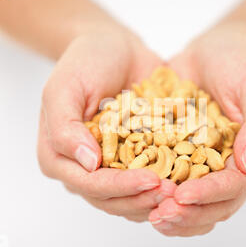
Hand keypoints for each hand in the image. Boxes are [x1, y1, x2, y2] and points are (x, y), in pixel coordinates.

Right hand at [38, 27, 172, 221]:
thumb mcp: (64, 87)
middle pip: (111, 199)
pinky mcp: (133, 160)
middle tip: (173, 192)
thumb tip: (87, 163)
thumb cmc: (84, 62)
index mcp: (58, 157)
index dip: (120, 187)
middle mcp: (83, 169)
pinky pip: (147, 183)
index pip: (89, 184)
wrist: (114, 47)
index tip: (151, 181)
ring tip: (183, 192)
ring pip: (130, 199)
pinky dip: (165, 185)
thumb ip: (66, 126)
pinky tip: (187, 183)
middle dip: (142, 199)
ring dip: (156, 199)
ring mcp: (109, 167)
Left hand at [149, 27, 245, 235]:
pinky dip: (166, 200)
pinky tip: (145, 205)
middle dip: (190, 214)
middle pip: (218, 205)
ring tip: (152, 218)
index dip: (211, 195)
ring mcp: (215, 166)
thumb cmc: (242, 62)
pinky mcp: (191, 159)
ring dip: (178, 217)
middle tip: (159, 217)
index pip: (238, 185)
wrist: (216, 49)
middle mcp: (240, 168)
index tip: (182, 196)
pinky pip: (181, 188)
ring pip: (200, 206)